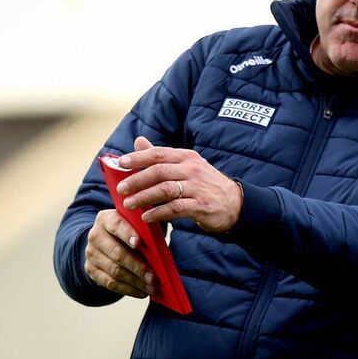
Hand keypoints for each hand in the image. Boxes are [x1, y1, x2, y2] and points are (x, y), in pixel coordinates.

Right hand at [84, 209, 152, 297]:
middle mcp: (95, 235)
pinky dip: (128, 289)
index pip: (116, 225)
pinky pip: (110, 283)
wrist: (106, 241)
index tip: (139, 243)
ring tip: (151, 287)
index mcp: (106, 219)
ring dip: (135, 281)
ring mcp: (91, 254)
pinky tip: (141, 293)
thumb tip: (160, 250)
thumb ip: (145, 230)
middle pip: (117, 253)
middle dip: (137, 267)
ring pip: (115, 271)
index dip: (127, 234)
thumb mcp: (136, 225)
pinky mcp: (91, 270)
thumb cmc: (131, 231)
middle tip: (153, 277)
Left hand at [115, 136, 242, 232]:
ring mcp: (197, 188)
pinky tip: (147, 217)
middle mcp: (192, 170)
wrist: (236, 204)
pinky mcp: (201, 206)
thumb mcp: (187, 165)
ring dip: (144, 197)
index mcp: (187, 157)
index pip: (159, 153)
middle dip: (137, 180)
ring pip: (165, 190)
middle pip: (159, 171)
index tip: (121, 163)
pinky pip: (175, 208)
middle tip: (121, 189)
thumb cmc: (206, 184)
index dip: (138, 157)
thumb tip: (138, 141)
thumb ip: (162, 155)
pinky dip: (158, 213)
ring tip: (129, 204)